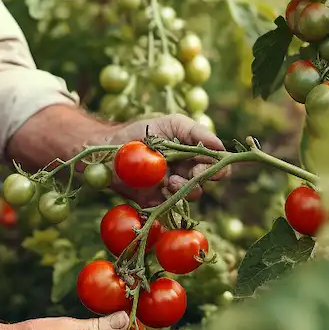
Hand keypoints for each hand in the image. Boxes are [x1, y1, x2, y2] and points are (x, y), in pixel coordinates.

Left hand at [97, 114, 228, 206]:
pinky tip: (160, 190)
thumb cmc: (140, 132)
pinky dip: (169, 199)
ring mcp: (171, 187)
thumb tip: (220, 146)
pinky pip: (171, 205)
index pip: (217, 164)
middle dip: (203, 177)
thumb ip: (196, 132)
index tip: (211, 163)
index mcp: (193, 153)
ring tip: (170, 181)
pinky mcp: (156, 200)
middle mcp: (185, 171)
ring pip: (192, 194)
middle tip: (193, 173)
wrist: (107, 149)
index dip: (219, 166)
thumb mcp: (170, 124)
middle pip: (207, 180)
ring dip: (186, 188)